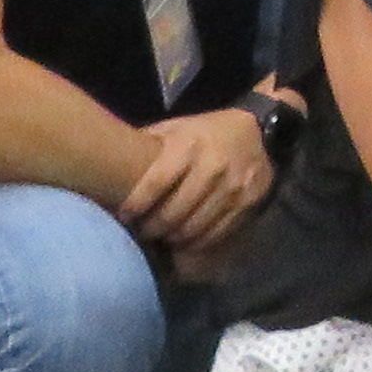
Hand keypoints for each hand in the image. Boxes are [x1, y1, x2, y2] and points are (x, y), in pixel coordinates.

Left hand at [119, 104, 276, 256]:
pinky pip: (214, 234)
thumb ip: (150, 147)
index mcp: (189, 145)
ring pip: (193, 228)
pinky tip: (184, 241)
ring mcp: (232, 188)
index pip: (156, 182)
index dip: (136, 205)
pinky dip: (196, 243)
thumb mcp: (177, 128)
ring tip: (161, 238)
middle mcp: (212, 167)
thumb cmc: (207, 132)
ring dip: (172, 239)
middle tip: (140, 233)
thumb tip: (112, 166)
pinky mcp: (246, 204)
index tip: (124, 217)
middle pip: (173, 213)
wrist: (260, 131)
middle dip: (152, 228)